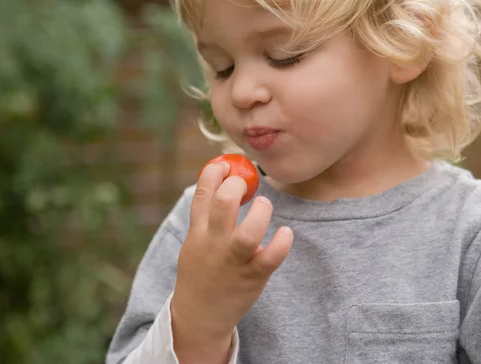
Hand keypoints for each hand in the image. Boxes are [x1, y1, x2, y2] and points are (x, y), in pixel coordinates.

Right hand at [170, 162, 292, 362]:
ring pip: (248, 233)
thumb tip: (225, 180)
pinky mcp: (252, 278)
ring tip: (264, 206)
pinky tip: (285, 233)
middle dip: (237, 186)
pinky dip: (281, 242)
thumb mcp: (195, 241)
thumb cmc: (202, 271)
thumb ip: (207, 215)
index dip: (215, 171)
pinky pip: (270, 258)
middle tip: (248, 185)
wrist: (199, 316)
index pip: (203, 193)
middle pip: (223, 205)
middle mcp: (213, 245)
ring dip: (261, 213)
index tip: (227, 164)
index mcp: (197, 232)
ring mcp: (233, 263)